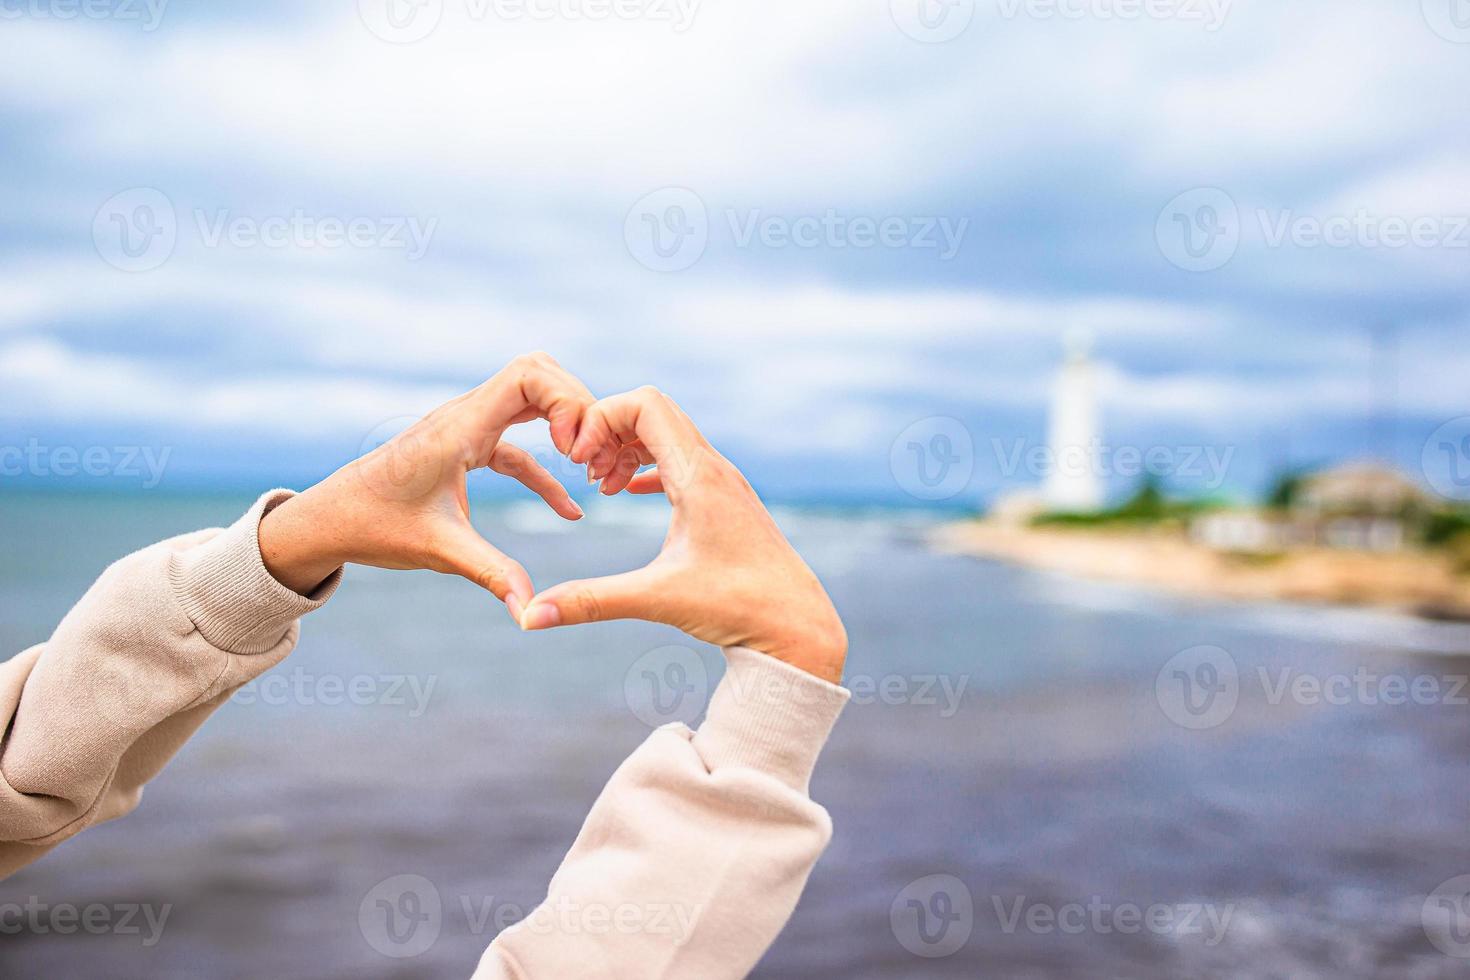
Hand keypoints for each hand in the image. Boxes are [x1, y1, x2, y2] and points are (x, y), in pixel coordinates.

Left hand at [259, 352, 597, 620]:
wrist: (327, 522)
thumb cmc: (374, 527)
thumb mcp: (438, 550)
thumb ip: (491, 573)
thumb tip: (530, 611)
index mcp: (460, 426)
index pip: (529, 375)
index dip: (566, 399)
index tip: (575, 448)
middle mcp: (464, 416)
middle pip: (538, 374)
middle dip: (576, 405)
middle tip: (592, 454)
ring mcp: (464, 430)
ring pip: (528, 399)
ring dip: (562, 425)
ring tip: (590, 469)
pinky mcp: (462, 450)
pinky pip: (516, 447)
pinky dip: (544, 469)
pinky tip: (568, 510)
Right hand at [519, 386, 847, 683]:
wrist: (798, 626)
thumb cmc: (738, 608)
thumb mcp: (657, 600)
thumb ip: (590, 602)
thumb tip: (528, 617)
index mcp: (698, 476)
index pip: (645, 404)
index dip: (601, 419)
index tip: (579, 463)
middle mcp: (714, 468)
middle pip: (653, 411)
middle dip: (609, 431)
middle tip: (584, 474)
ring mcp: (723, 482)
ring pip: (668, 435)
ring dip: (628, 448)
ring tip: (601, 488)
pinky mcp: (725, 501)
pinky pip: (680, 460)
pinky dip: (648, 465)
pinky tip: (626, 494)